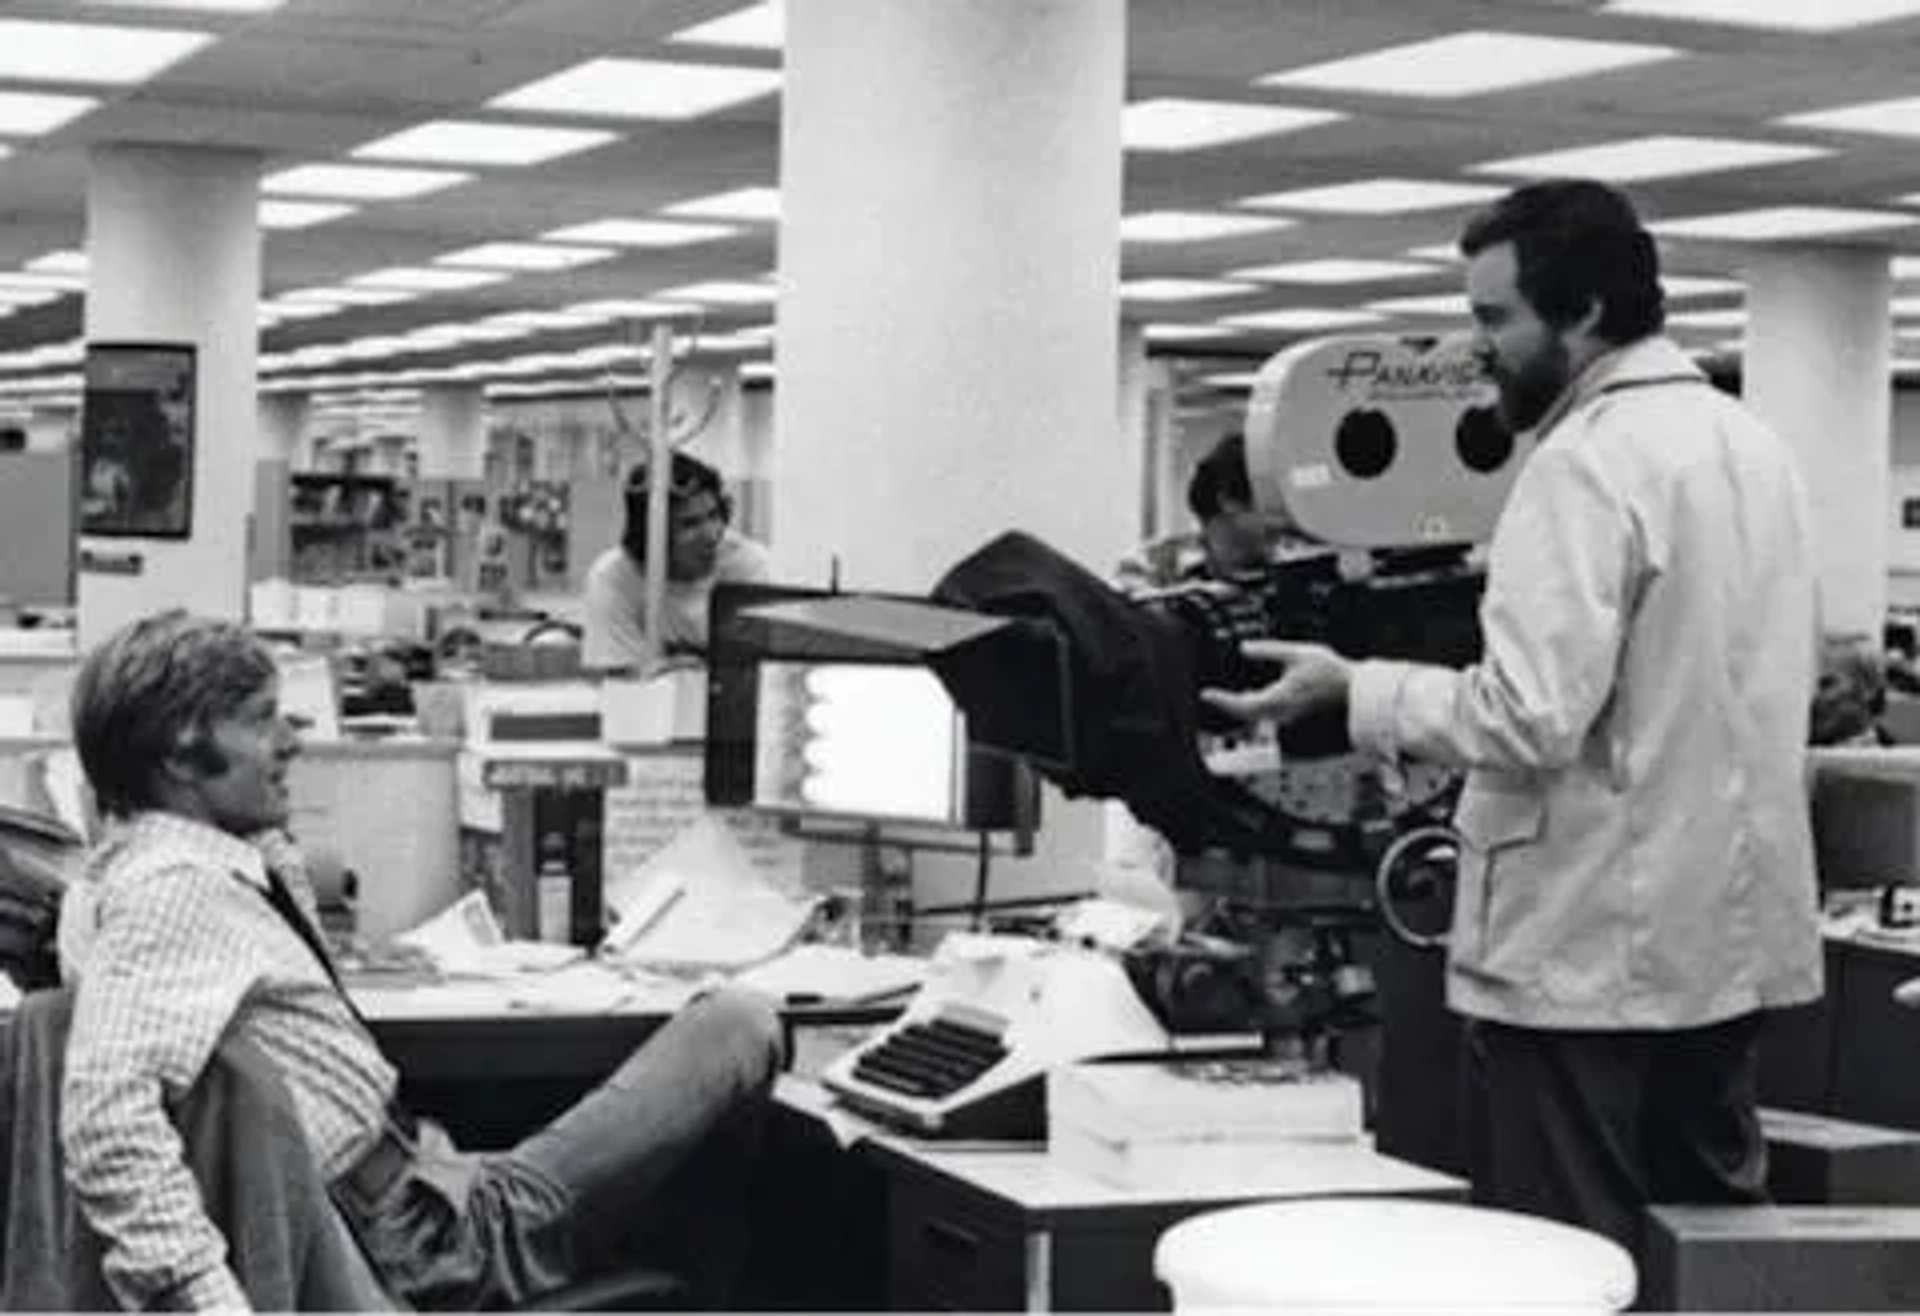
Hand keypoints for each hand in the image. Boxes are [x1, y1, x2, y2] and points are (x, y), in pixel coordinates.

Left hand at [1200, 639, 1352, 726]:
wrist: (1367, 702)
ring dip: (1267, 709)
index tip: (1207, 694)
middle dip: (1244, 702)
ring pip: (1268, 722)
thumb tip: (1245, 648)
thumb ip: (1268, 650)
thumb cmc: (1338, 678)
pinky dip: (1283, 718)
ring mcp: (1294, 736)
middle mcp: (1282, 723)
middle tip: (1241, 690)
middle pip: (1252, 715)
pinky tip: (1296, 704)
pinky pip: (1285, 730)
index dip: (1220, 700)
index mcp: (1276, 703)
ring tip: (1283, 694)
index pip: (1238, 706)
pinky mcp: (1307, 744)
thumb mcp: (1300, 654)